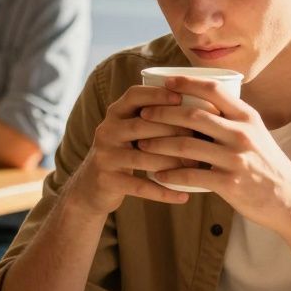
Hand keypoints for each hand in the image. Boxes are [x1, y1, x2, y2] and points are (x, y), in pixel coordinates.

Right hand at [62, 85, 193, 215]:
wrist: (91, 186)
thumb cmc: (124, 153)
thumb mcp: (130, 130)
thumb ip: (152, 118)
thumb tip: (199, 108)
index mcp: (114, 114)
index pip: (134, 96)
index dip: (158, 94)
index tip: (182, 98)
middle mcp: (106, 131)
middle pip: (141, 125)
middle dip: (172, 129)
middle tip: (200, 137)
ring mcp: (105, 156)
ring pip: (142, 156)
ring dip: (172, 161)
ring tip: (196, 166)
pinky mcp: (107, 180)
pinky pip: (139, 186)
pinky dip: (163, 192)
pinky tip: (183, 196)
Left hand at [134, 76, 290, 234]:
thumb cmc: (268, 167)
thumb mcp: (257, 135)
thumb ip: (232, 120)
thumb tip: (202, 106)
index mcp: (247, 117)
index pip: (213, 91)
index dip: (186, 84)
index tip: (164, 83)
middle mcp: (242, 133)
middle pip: (192, 116)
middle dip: (162, 113)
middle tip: (143, 114)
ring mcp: (235, 158)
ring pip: (186, 146)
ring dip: (159, 144)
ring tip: (142, 144)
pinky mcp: (230, 183)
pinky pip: (191, 176)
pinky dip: (170, 175)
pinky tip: (157, 175)